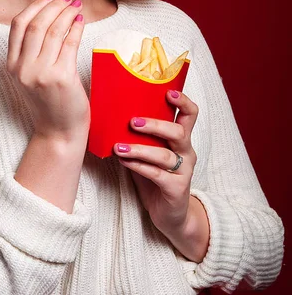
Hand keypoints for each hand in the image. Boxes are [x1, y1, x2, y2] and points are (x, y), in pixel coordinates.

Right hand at [7, 0, 89, 140]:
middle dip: (53, 5)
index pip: (18, 25)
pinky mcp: (61, 78)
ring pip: (53, 31)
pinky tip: (81, 21)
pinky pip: (69, 43)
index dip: (34, 6)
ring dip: (66, 13)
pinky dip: (76, 28)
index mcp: (12, 66)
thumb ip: (33, 50)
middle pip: (36, 25)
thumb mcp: (31, 75)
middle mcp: (23, 69)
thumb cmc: (49, 101)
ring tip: (76, 6)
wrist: (58, 132)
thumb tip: (49, 13)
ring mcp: (41, 74)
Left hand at [114, 90, 208, 261]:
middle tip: (133, 122)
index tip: (168, 92)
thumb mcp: (151, 151)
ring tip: (119, 147)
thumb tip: (114, 114)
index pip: (190, 114)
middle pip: (178, 131)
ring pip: (164, 155)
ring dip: (139, 149)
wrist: (169, 214)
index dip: (183, 101)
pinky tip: (124, 162)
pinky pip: (157, 175)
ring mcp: (183, 170)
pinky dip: (139, 167)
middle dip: (155, 124)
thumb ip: (141, 135)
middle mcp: (187, 151)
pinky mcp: (176, 188)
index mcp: (182, 138)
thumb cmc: (156, 176)